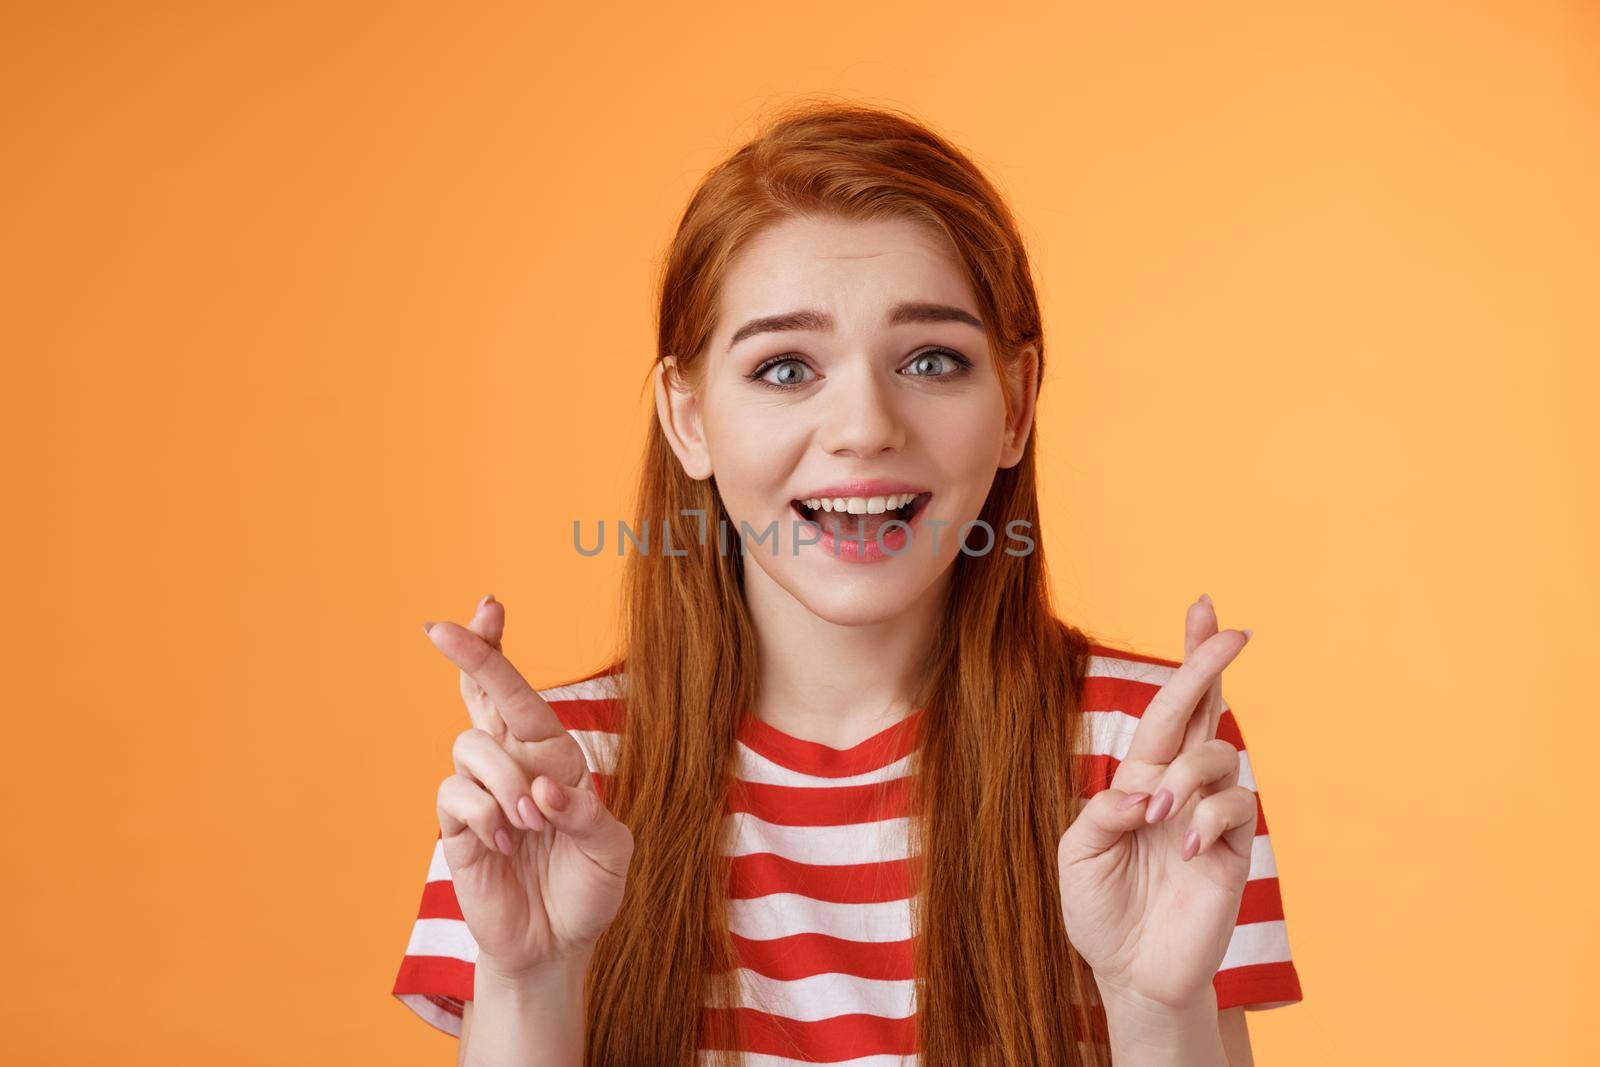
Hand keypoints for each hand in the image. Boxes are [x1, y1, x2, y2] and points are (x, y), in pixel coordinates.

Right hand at [426, 596, 633, 980]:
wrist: (558, 944)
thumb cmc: (589, 888)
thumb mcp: (610, 851)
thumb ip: (586, 815)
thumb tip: (544, 789)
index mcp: (554, 756)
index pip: (520, 693)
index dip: (498, 649)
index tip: (485, 604)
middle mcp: (514, 763)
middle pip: (481, 693)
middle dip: (468, 653)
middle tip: (437, 628)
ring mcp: (480, 792)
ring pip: (471, 746)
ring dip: (504, 782)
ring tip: (531, 825)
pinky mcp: (456, 827)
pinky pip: (455, 795)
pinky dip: (485, 816)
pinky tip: (507, 845)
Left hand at [1057, 595, 1257, 1010]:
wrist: (1130, 971)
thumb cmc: (1099, 909)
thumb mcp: (1079, 854)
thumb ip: (1102, 813)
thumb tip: (1141, 791)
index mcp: (1140, 777)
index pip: (1169, 708)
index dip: (1188, 660)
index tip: (1204, 608)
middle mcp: (1181, 785)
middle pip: (1207, 709)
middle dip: (1214, 664)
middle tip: (1234, 631)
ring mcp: (1212, 814)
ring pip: (1219, 755)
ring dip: (1185, 778)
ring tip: (1160, 822)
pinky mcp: (1235, 847)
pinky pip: (1236, 806)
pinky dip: (1207, 818)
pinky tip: (1184, 846)